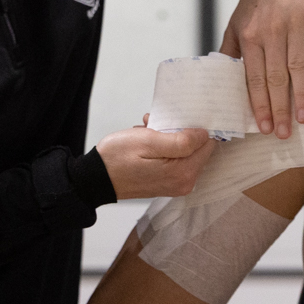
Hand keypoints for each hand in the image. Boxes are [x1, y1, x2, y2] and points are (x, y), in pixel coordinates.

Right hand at [95, 127, 215, 199]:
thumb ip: (181, 140)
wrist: (95, 179)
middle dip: (180, 131)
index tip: (179, 118)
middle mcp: (184, 182)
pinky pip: (175, 158)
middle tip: (158, 123)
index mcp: (183, 173)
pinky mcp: (167, 182)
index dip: (196, 128)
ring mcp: (176, 184)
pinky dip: (164, 147)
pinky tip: (147, 140)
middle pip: (197, 148)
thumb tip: (204, 135)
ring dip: (169, 137)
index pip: (208, 144)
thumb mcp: (148, 141)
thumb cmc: (117, 158)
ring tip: (148, 130)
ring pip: (184, 151)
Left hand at [220, 0, 303, 138]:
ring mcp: (295, 25)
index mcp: (250, 36)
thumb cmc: (256, 3)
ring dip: (302, 96)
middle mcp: (272, 32)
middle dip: (280, 108)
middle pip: (276, 77)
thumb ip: (230, 53)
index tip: (264, 128)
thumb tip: (221, 84)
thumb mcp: (235, 25)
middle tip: (284, 133)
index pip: (254, 78)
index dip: (259, 104)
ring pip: (298, 67)